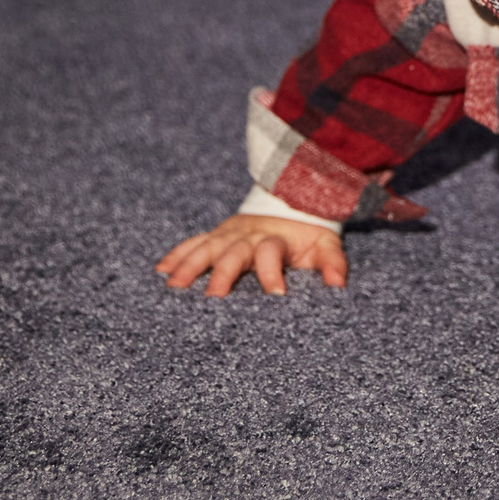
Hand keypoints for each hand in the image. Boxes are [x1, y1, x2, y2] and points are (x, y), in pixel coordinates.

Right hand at [156, 213, 347, 296]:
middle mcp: (248, 235)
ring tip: (173, 287)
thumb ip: (333, 263)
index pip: (271, 254)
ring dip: (189, 265)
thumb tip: (338, 285)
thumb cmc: (308, 233)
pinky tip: (160, 271)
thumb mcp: (325, 245)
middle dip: (223, 274)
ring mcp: (228, 234)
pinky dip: (177, 254)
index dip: (273, 273)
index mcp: (276, 239)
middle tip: (213, 299)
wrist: (292, 200)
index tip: (274, 295)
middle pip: (233, 254)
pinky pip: (193, 243)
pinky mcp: (216, 234)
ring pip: (206, 248)